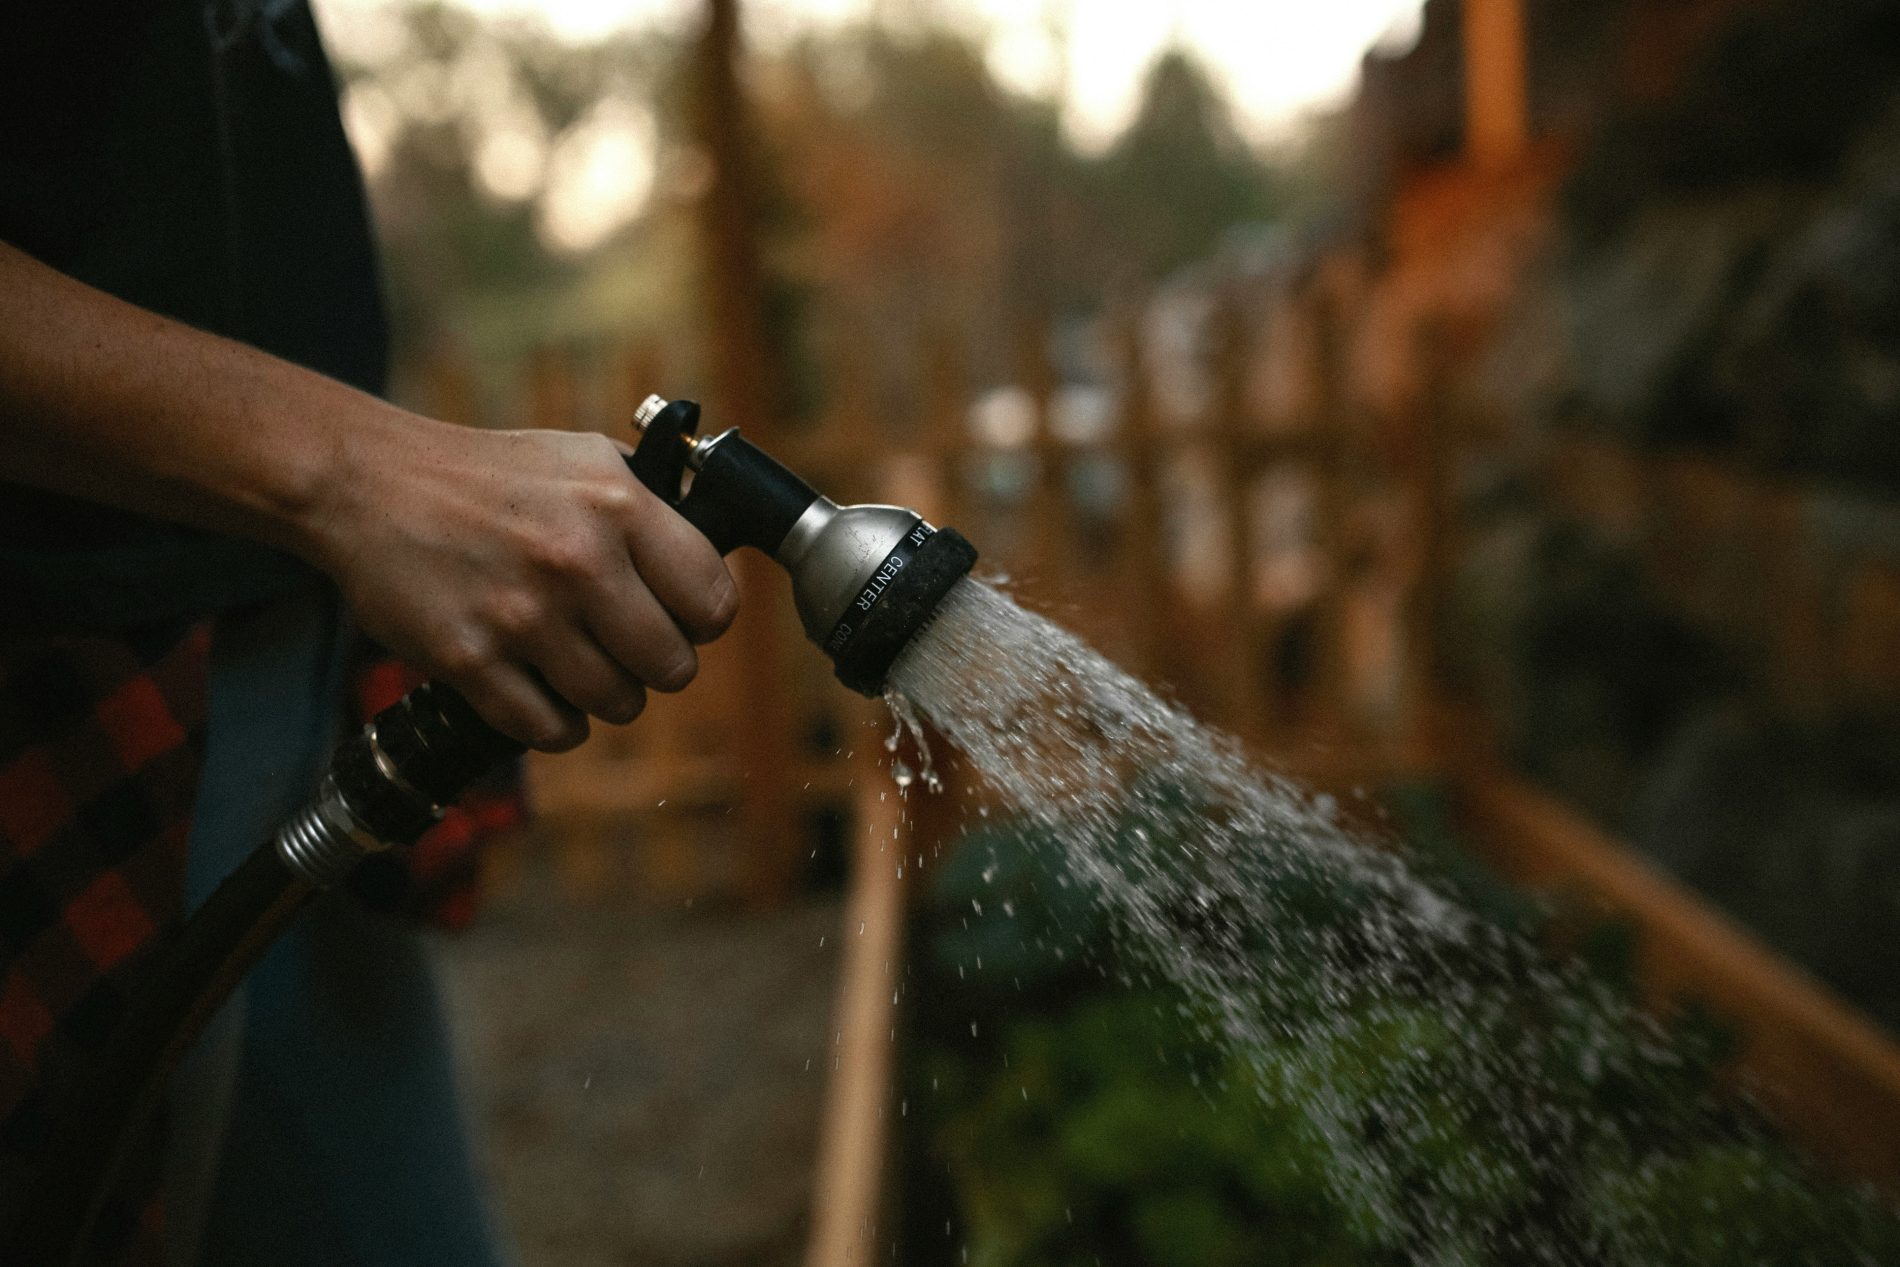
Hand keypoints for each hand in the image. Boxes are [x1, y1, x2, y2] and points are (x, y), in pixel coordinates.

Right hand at [310, 417, 736, 750]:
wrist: (368, 483)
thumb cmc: (486, 473)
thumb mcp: (584, 458)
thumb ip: (652, 507)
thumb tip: (715, 558)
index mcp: (618, 506)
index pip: (714, 602)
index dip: (703, 620)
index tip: (681, 618)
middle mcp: (579, 561)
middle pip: (673, 667)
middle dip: (656, 664)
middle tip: (627, 646)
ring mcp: (524, 616)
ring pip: (617, 704)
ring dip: (605, 694)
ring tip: (579, 662)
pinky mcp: (472, 661)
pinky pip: (551, 730)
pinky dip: (555, 722)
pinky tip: (542, 688)